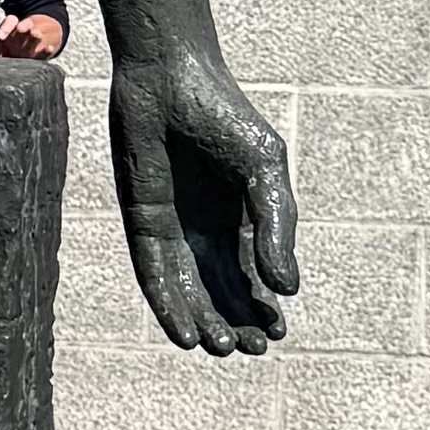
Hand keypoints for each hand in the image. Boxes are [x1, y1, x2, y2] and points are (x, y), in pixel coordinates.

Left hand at [0, 9, 65, 62]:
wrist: (30, 47)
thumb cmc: (8, 48)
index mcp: (10, 31)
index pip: (9, 22)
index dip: (6, 27)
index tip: (1, 36)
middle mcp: (22, 34)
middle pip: (23, 26)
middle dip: (22, 26)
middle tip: (21, 28)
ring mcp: (33, 41)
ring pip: (35, 35)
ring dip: (35, 34)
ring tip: (35, 34)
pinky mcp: (42, 51)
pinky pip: (45, 50)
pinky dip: (47, 50)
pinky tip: (48, 48)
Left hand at [110, 45, 297, 355]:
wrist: (169, 79)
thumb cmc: (225, 117)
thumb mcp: (264, 172)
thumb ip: (276, 228)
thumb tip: (288, 289)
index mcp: (243, 219)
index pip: (254, 277)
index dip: (264, 309)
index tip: (277, 333)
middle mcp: (206, 232)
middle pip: (221, 293)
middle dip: (235, 324)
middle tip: (249, 349)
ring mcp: (173, 230)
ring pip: (188, 292)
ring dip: (203, 322)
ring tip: (220, 347)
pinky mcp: (140, 224)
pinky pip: (153, 274)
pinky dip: (168, 306)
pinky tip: (184, 332)